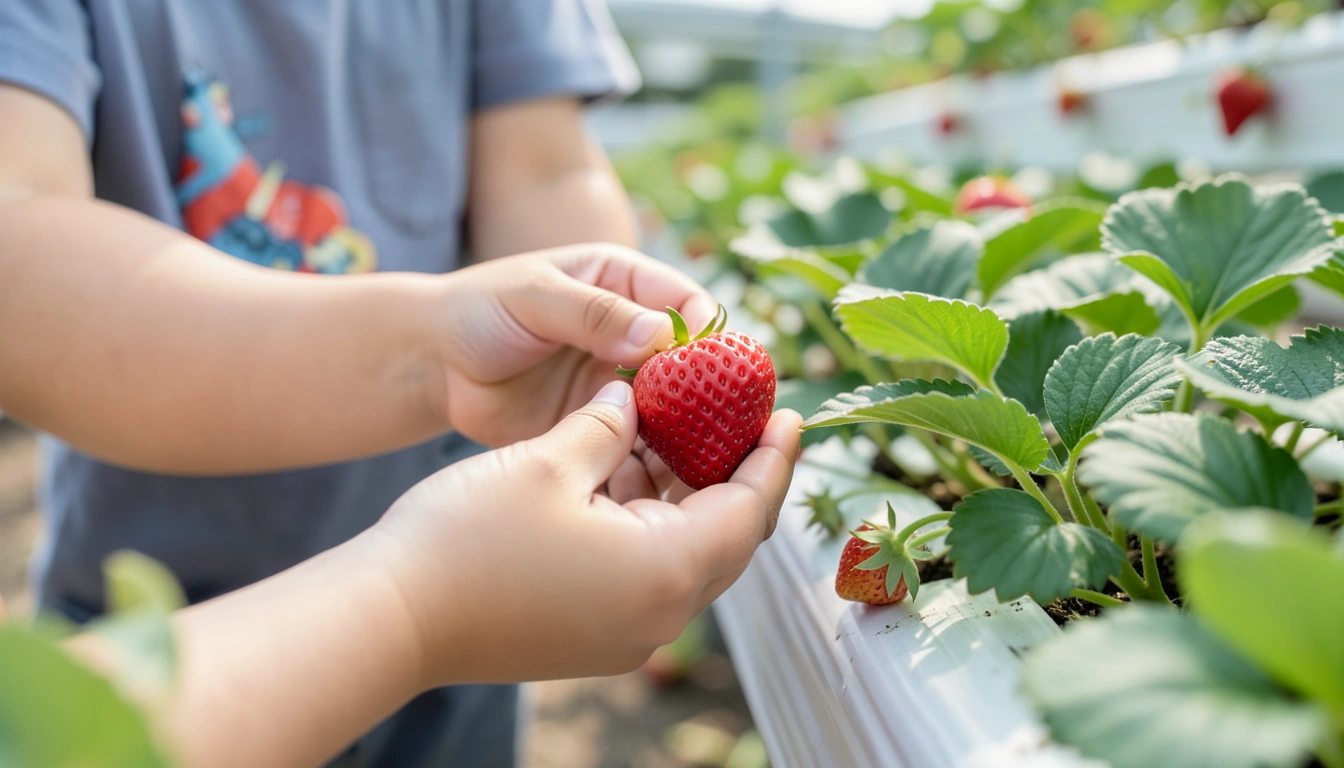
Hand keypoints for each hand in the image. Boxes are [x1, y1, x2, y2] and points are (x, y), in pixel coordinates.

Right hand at [372, 380, 801, 684]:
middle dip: (737, 474)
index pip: (748, 506)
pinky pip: (648, 575)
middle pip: (726, 537)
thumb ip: (610, 424)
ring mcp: (626, 634)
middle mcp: (659, 614)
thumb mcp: (550, 458)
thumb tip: (635, 398)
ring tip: (681, 435)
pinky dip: (651, 526)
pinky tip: (631, 476)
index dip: (772, 456)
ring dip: (687, 498)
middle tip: (745, 420)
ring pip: (684, 555)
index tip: (788, 412)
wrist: (389, 618)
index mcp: (665, 569)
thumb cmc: (468, 536)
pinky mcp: (593, 637)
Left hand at [435, 243, 715, 446]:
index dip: (707, 334)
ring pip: (673, 408)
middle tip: (720, 425)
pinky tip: (661, 479)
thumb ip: (594, 313)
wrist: (433, 363)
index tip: (713, 369)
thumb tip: (660, 336)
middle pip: (692, 362)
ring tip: (698, 458)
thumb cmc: (479, 310)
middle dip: (707, 391)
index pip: (686, 304)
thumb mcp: (534, 297)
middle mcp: (633, 334)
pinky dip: (654, 459)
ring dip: (686, 431)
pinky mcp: (601, 425)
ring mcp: (620, 383)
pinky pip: (640, 443)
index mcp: (626, 284)